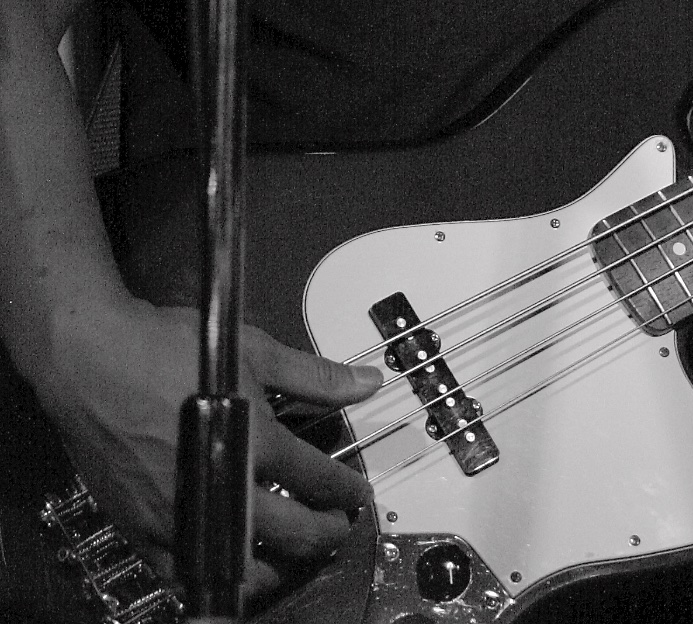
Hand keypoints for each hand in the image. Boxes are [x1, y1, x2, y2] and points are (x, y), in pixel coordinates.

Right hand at [40, 295, 380, 603]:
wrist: (94, 361)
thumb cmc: (165, 350)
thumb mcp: (253, 350)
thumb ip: (315, 376)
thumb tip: (365, 382)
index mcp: (254, 442)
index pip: (318, 481)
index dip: (345, 491)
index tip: (355, 494)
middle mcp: (221, 487)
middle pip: (293, 534)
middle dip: (326, 534)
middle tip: (337, 528)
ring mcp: (182, 516)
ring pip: (244, 570)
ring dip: (278, 568)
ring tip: (291, 554)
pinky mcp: (144, 530)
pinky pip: (186, 575)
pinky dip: (214, 575)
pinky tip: (228, 562)